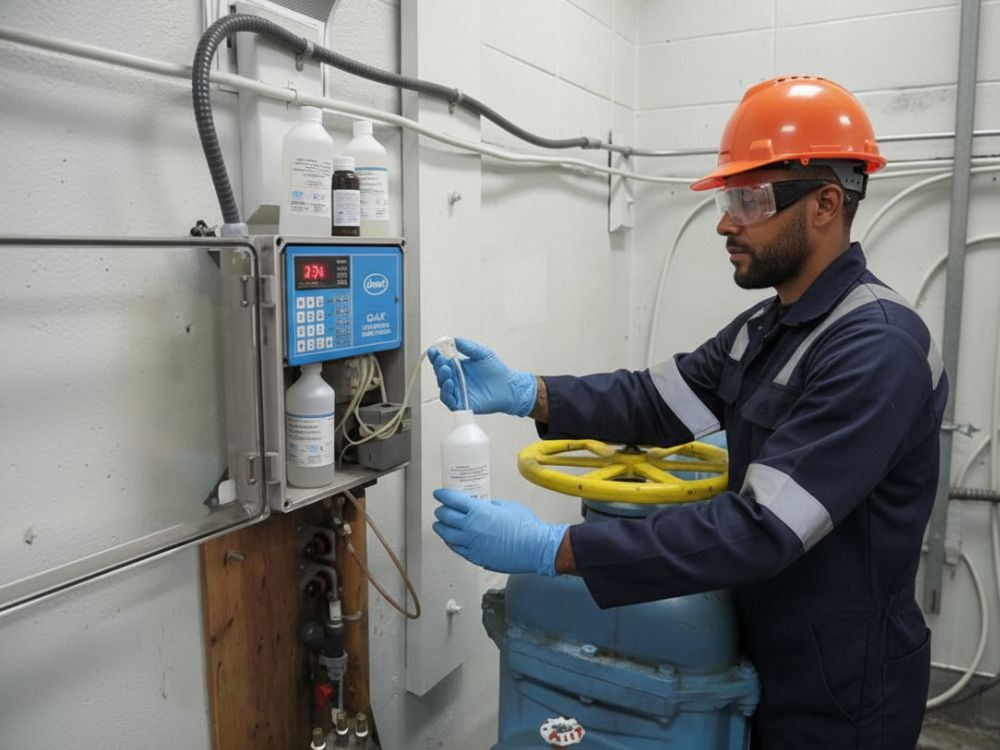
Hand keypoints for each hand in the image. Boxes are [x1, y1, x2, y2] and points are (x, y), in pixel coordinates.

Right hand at [428, 337, 536, 416]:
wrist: (509, 386)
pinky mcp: (462, 404)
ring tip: (446, 370)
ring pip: (443, 387)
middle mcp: (455, 380)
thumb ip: (468, 347)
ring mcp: (458, 392)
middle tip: (442, 360)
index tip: (434, 349)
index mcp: (457, 367)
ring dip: (441, 378)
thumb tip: (453, 339)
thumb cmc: (496, 370)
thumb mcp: (482, 353)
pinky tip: (450, 384)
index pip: (442, 361)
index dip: (436, 356)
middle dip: (438, 366)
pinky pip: (450, 401)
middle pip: (440, 374)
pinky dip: (447, 393)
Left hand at [432, 488, 567, 575]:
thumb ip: (489, 505)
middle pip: (445, 517)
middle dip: (440, 511)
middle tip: (440, 509)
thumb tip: (481, 506)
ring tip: (440, 525)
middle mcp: (471, 527)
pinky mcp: (476, 557)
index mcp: (478, 511)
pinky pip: (456, 549)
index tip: (439, 494)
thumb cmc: (525, 527)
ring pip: (447, 535)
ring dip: (441, 528)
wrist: (535, 548)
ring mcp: (472, 544)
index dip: (443, 495)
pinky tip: (451, 540)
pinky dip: (450, 542)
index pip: (452, 500)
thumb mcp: (506, 506)